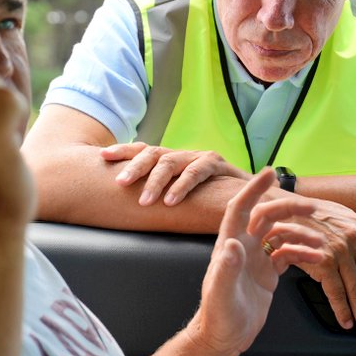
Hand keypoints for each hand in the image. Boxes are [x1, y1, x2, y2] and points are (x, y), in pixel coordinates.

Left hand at [101, 142, 249, 205]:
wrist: (253, 198)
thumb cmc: (211, 200)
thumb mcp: (182, 196)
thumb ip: (161, 195)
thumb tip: (125, 205)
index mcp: (171, 160)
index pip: (143, 150)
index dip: (122, 150)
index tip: (102, 156)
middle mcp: (184, 155)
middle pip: (153, 153)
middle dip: (134, 167)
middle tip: (119, 183)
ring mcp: (200, 157)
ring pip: (172, 161)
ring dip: (156, 181)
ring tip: (144, 200)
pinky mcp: (218, 164)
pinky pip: (198, 171)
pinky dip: (183, 185)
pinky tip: (171, 200)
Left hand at [191, 169, 323, 355]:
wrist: (224, 337)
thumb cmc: (218, 316)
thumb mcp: (221, 293)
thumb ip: (226, 269)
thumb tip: (232, 245)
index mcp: (230, 245)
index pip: (240, 208)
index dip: (253, 189)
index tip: (269, 173)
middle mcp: (243, 247)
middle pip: (267, 217)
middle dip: (288, 209)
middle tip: (312, 208)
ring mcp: (256, 259)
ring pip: (281, 235)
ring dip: (300, 233)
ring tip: (321, 239)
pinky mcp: (267, 273)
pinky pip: (288, 255)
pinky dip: (303, 254)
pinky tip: (317, 258)